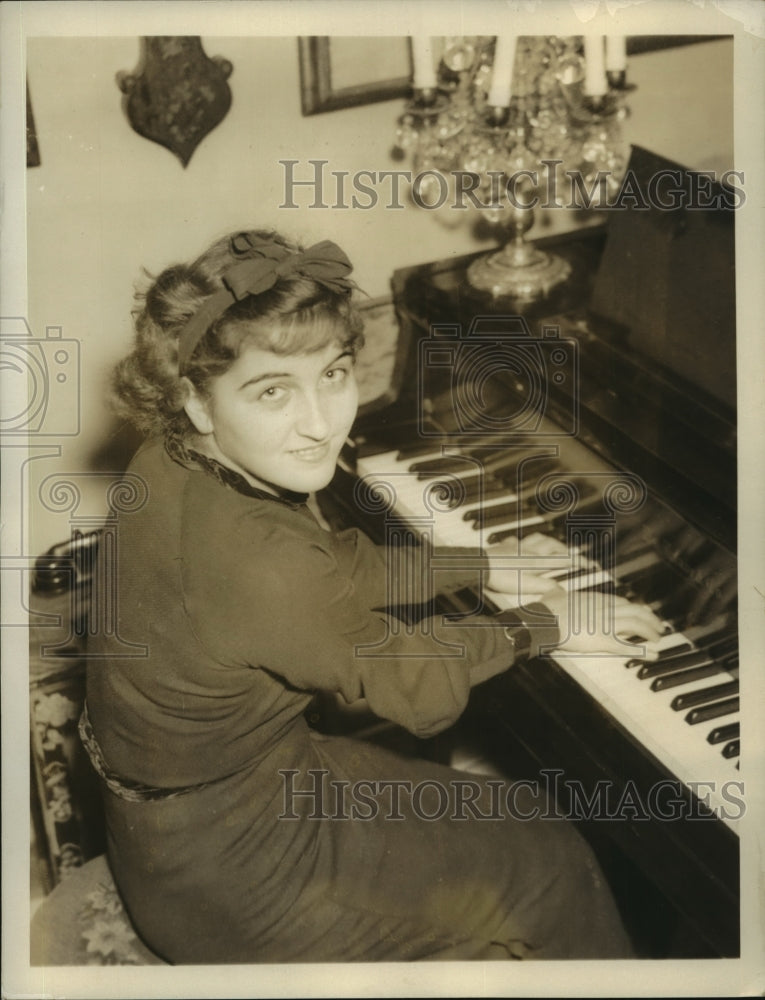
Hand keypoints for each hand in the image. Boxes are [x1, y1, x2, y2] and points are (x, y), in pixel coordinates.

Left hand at [486, 532, 595, 595]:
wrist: (479, 566)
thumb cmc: (501, 577)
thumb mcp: (527, 586)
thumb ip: (545, 586)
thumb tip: (560, 589)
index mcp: (538, 560)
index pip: (563, 560)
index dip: (577, 562)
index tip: (588, 564)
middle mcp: (530, 550)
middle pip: (553, 546)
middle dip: (565, 549)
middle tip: (572, 555)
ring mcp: (517, 546)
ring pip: (538, 538)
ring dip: (548, 541)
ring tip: (552, 545)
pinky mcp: (504, 546)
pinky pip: (517, 540)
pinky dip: (523, 542)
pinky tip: (520, 544)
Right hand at [538, 587, 663, 657]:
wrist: (545, 620)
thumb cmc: (546, 609)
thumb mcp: (554, 594)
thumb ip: (557, 592)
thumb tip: (553, 589)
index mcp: (595, 599)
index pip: (622, 602)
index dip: (636, 608)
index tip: (643, 611)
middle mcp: (605, 609)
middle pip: (635, 611)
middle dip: (650, 618)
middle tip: (659, 625)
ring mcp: (606, 624)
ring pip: (636, 625)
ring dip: (650, 631)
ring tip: (658, 637)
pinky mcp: (603, 640)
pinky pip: (628, 646)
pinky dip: (643, 651)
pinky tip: (653, 654)